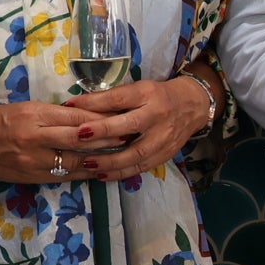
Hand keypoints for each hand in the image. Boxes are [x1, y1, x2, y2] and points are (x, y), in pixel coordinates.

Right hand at [0, 100, 131, 185]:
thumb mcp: (26, 108)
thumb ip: (54, 114)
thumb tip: (86, 116)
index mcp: (34, 115)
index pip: (75, 116)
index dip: (101, 119)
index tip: (121, 116)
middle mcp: (35, 137)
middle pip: (80, 140)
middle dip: (107, 139)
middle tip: (130, 136)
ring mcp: (34, 160)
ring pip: (75, 161)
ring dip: (100, 159)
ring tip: (121, 155)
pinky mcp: (33, 177)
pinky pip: (64, 176)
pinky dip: (83, 173)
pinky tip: (99, 171)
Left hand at [69, 74, 215, 175]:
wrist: (193, 106)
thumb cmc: (158, 95)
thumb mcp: (138, 89)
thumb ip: (113, 98)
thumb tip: (77, 105)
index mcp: (148, 94)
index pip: (119, 97)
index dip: (95, 102)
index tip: (71, 106)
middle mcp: (158, 115)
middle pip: (130, 125)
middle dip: (104, 131)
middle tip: (79, 137)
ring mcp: (164, 137)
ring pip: (137, 152)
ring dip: (111, 160)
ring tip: (88, 164)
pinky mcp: (166, 153)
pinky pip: (142, 166)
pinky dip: (122, 172)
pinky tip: (103, 175)